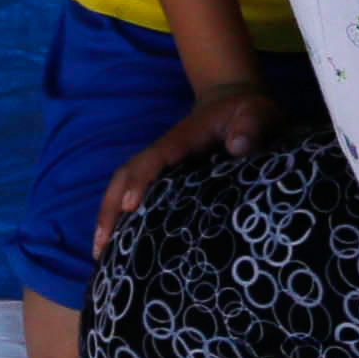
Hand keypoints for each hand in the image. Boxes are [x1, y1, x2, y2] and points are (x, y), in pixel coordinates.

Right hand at [96, 77, 276, 251]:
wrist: (233, 101)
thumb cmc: (247, 110)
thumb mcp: (257, 112)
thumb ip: (251, 127)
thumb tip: (238, 148)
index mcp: (182, 139)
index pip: (155, 159)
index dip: (140, 180)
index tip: (129, 206)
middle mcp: (163, 153)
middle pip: (125, 177)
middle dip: (110, 209)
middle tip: (102, 248)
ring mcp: (161, 166)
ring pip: (123, 188)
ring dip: (109, 218)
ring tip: (101, 256)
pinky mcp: (165, 177)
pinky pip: (137, 195)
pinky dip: (122, 218)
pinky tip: (121, 247)